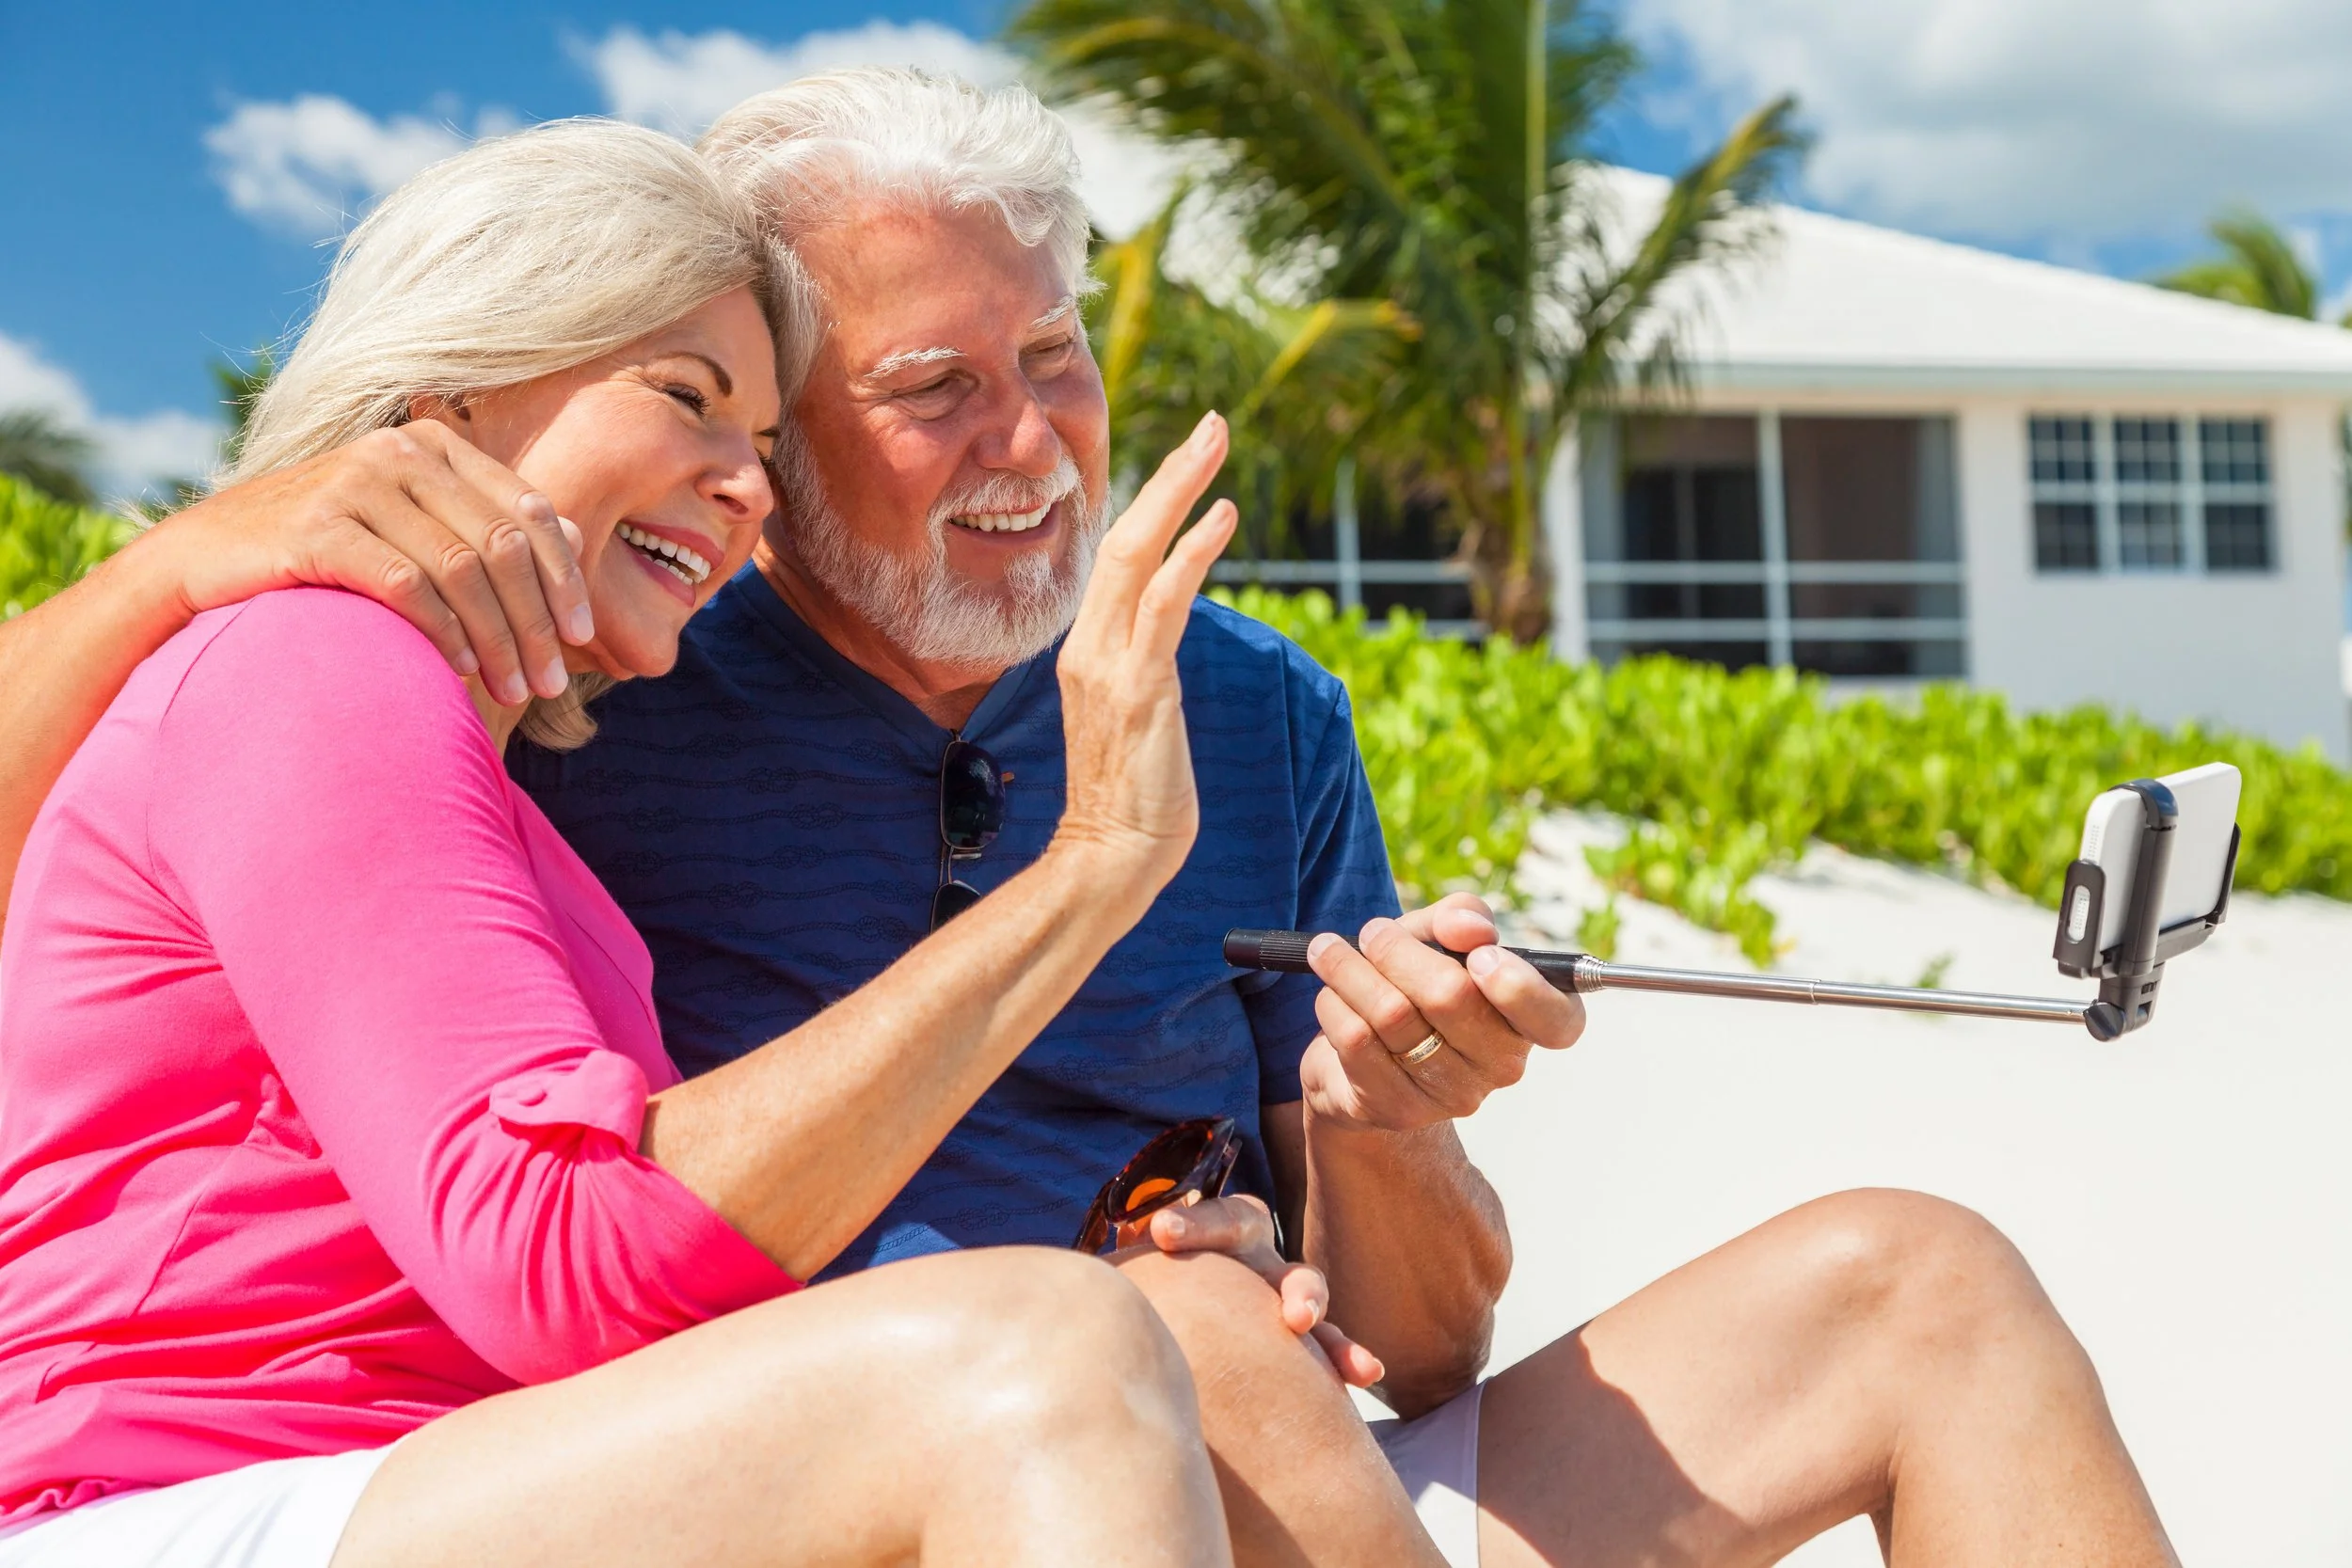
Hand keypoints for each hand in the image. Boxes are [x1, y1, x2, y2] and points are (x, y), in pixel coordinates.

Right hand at [149, 423, 591, 706]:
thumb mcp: (410, 525)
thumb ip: (483, 525)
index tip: (583, 639)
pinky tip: (457, 671)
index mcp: (435, 446)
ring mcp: (356, 483)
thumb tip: (577, 536)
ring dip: (497, 640)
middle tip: (551, 684)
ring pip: (463, 570)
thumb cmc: (325, 551)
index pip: (529, 513)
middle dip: (536, 622)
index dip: (565, 579)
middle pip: (503, 546)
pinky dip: (442, 633)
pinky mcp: (318, 526)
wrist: (205, 560)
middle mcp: (400, 452)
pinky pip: (407, 585)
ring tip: (514, 691)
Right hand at [1052, 411, 1236, 893]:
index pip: (1119, 560)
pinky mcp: (1139, 687)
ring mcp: (1109, 664)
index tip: (1189, 463)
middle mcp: (1089, 646)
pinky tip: (1221, 515)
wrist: (1107, 858)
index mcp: (1088, 650)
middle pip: (1125, 537)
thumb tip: (1168, 652)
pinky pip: (1164, 603)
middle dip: (1170, 475)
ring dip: (1181, 490)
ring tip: (1218, 443)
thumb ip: (1146, 674)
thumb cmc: (1132, 801)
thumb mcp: (1137, 722)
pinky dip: (1191, 552)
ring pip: (1139, 552)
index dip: (1154, 506)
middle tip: (1213, 424)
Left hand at [1138, 1194, 1384, 1387]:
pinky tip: (1362, 1375)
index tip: (1160, 1229)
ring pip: (1302, 1289)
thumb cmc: (1150, 1297)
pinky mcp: (1298, 1341)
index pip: (1209, 1212)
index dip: (1192, 1218)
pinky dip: (1344, 1356)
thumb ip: (1115, 1271)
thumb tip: (1060, 1277)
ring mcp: (1277, 1293)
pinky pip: (1328, 1346)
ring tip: (1305, 1323)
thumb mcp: (1133, 1278)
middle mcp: (1248, 1253)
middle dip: (1245, 1246)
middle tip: (1237, 1273)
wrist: (1184, 1324)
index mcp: (1211, 1229)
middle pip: (1258, 1235)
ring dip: (1309, 1303)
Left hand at [1299, 893, 1585, 1133]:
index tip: (1480, 956)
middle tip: (1372, 932)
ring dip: (1350, 970)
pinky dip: (1334, 1004)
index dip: (1521, 988)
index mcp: (1530, 1021)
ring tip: (1328, 951)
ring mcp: (1452, 1095)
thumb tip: (1470, 927)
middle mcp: (1502, 1065)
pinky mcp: (1399, 1109)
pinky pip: (1357, 1041)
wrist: (1363, 1053)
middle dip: (1397, 950)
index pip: (1559, 1021)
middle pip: (1451, 997)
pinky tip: (1330, 994)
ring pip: (1393, 1016)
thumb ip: (1461, 917)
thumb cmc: (1417, 983)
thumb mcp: (1440, 938)